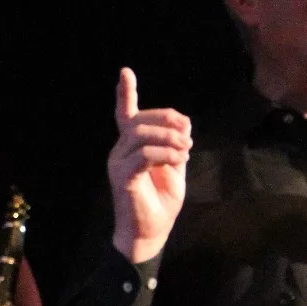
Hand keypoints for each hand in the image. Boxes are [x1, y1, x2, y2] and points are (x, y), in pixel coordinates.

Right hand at [108, 67, 189, 262]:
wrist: (150, 233)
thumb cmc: (161, 203)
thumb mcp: (175, 168)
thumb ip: (176, 145)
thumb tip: (184, 125)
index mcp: (130, 147)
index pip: (125, 115)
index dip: (125, 93)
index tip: (125, 71)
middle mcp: (119, 151)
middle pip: (139, 120)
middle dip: (168, 121)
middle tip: (188, 139)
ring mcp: (118, 163)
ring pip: (141, 133)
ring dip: (169, 138)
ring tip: (186, 151)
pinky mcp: (123, 177)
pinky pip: (144, 155)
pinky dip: (166, 154)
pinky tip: (178, 161)